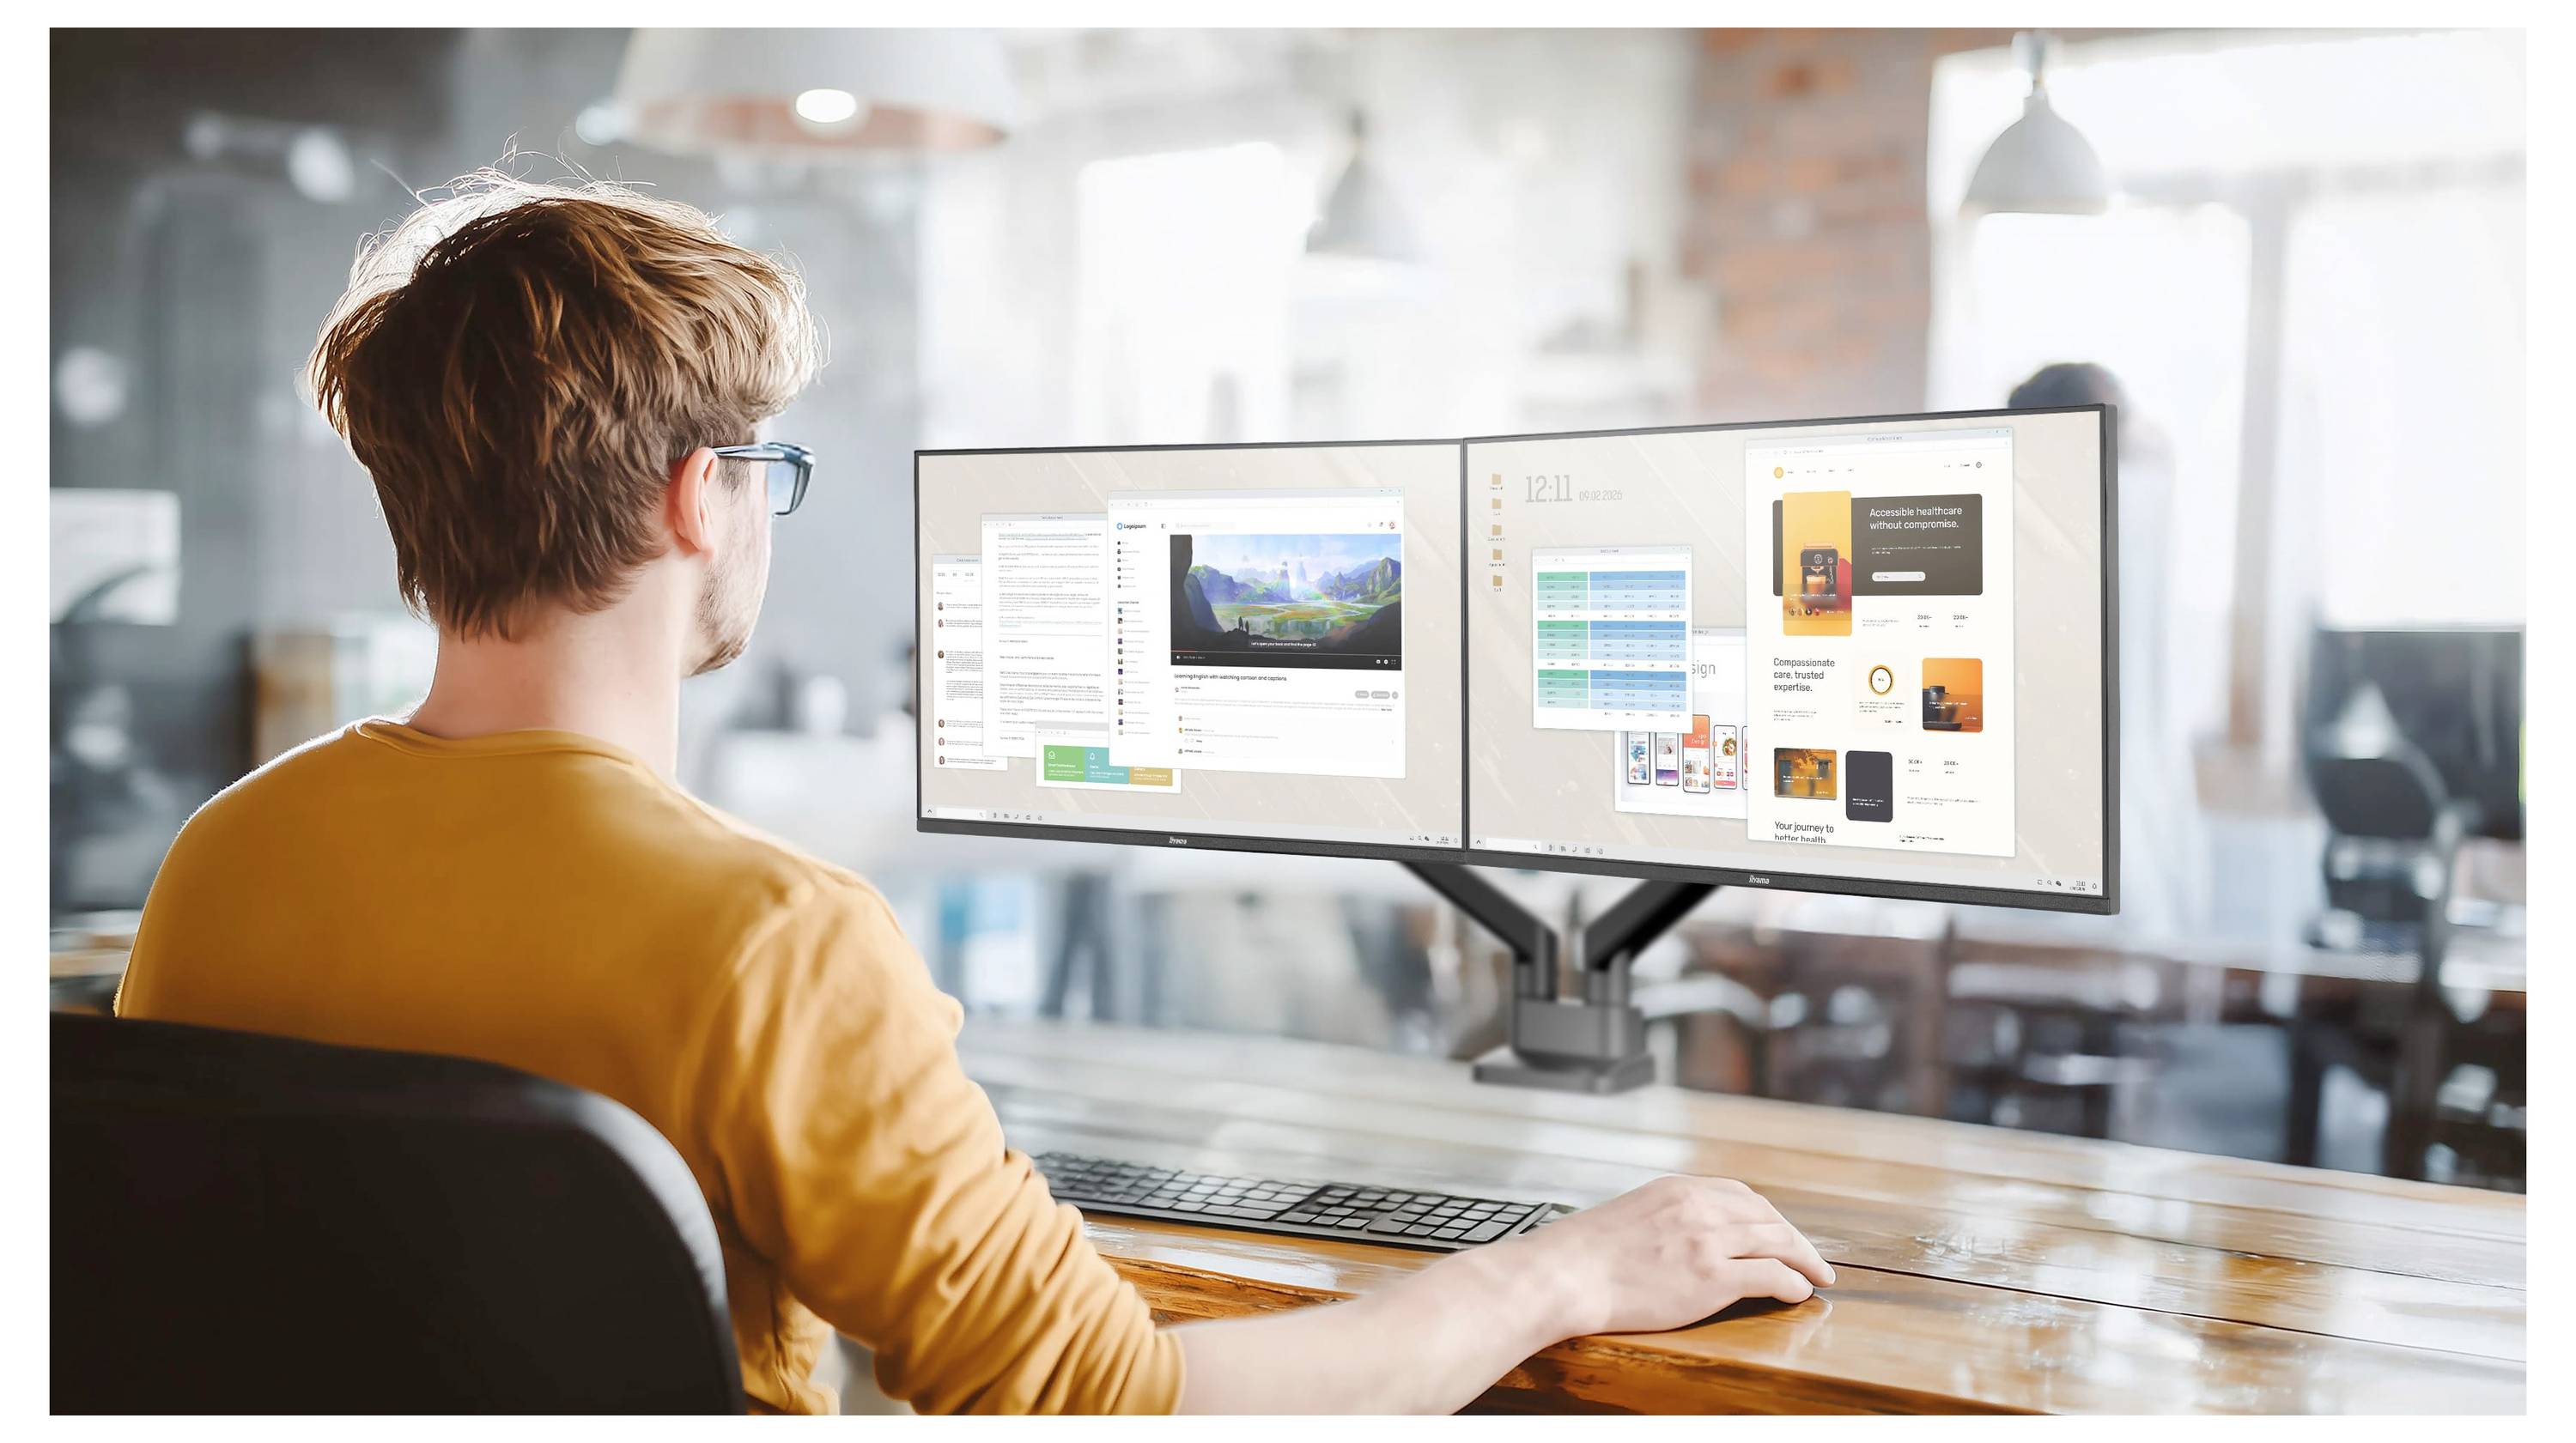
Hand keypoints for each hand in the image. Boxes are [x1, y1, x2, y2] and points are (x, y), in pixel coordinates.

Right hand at [1507, 1174, 1835, 1336]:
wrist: (1564, 1274)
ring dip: (1805, 1260)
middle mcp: (1698, 1207)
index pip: (1741, 1195)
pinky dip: (1792, 1283)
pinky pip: (1770, 1276)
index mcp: (1678, 1189)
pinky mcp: (1712, 1277)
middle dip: (1795, 1238)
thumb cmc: (1582, 1254)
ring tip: (1818, 1276)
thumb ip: (1663, 1217)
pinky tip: (1799, 1293)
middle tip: (1811, 1257)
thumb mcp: (1630, 1215)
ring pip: (1777, 1243)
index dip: (1769, 1216)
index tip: (1780, 1231)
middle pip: (1766, 1217)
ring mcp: (1707, 1241)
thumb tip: (1678, 1237)